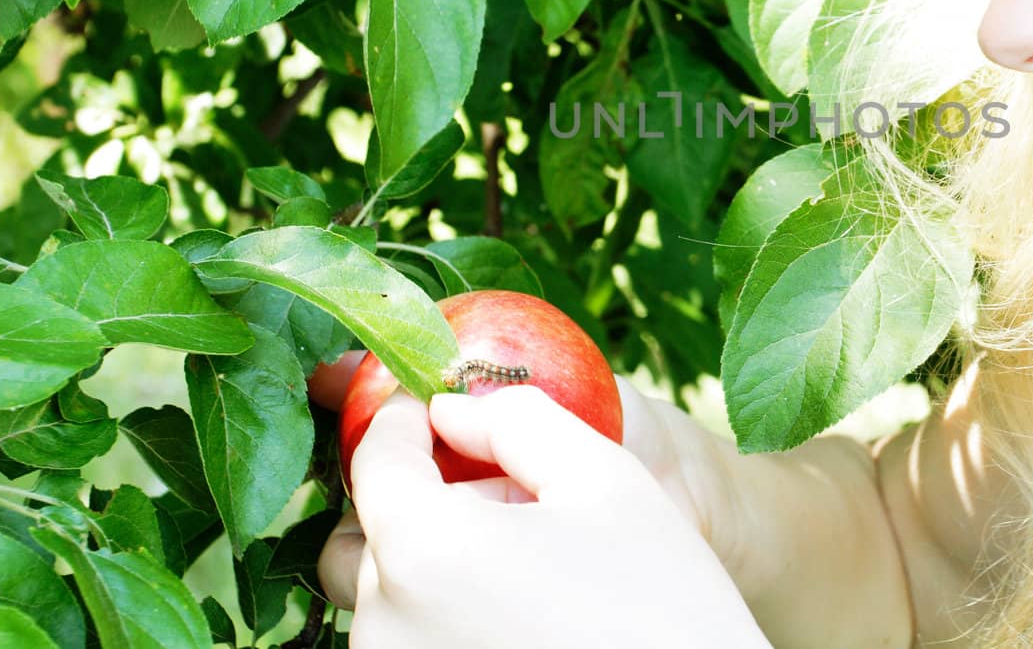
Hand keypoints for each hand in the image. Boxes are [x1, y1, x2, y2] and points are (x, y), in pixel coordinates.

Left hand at [312, 356, 750, 610]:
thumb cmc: (660, 594)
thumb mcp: (602, 475)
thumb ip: (512, 419)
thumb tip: (448, 409)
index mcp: (421, 551)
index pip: (376, 457)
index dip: (408, 416)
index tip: (445, 406)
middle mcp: (385, 627)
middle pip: (372, 532)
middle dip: (428, 498)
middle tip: (511, 498)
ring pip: (388, 594)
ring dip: (437, 561)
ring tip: (529, 563)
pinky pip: (410, 641)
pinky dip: (446, 615)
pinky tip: (524, 615)